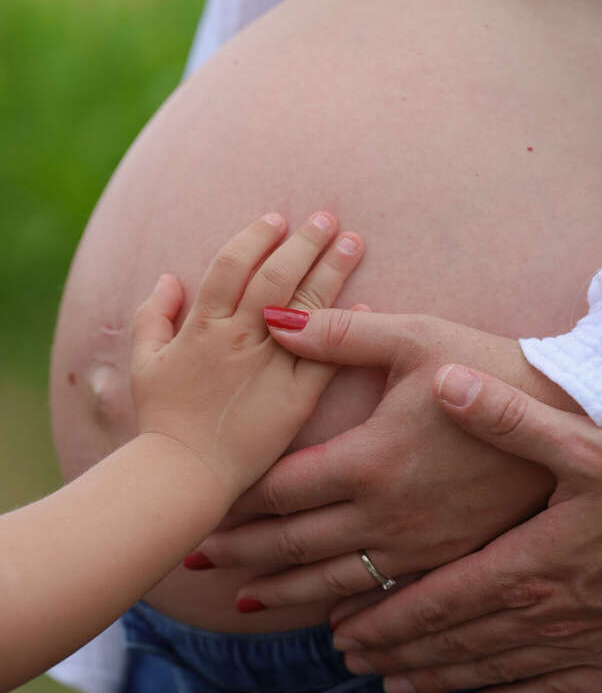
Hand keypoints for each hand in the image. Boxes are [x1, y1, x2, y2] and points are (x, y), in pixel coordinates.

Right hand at [130, 212, 363, 500]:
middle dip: (304, 242)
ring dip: (331, 271)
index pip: (233, 265)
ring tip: (353, 243)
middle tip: (329, 217)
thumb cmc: (161, 419)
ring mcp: (269, 368)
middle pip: (277, 276)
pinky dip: (345, 330)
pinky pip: (325, 359)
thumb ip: (153, 315)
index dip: (256, 237)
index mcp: (202, 326)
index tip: (278, 219)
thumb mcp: (145, 362)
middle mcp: (238, 338)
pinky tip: (366, 306)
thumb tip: (169, 277)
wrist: (183, 474)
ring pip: (306, 308)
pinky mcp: (295, 400)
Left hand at [191, 307, 577, 606]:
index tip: (202, 506)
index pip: (281, 490)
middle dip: (242, 552)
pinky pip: (386, 595)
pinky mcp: (447, 558)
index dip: (237, 501)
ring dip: (283, 591)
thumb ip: (339, 334)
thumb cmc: (488, 368)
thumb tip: (273, 316)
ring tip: (243, 600)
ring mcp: (417, 544)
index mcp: (368, 459)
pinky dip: (349, 609)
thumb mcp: (415, 338)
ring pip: (333, 581)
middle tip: (197, 557)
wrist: (567, 415)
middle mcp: (384, 513)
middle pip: (295, 544)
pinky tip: (332, 622)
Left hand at [329, 365, 601, 692]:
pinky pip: (547, 692)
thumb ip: (513, 419)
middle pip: (452, 640)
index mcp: (523, 564)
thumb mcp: (591, 447)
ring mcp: (574, 645)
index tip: (343, 630)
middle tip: (347, 658)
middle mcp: (538, 614)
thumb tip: (446, 382)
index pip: (436, 599)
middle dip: (395, 651)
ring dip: (436, 678)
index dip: (386, 618)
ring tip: (391, 685)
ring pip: (489, 669)